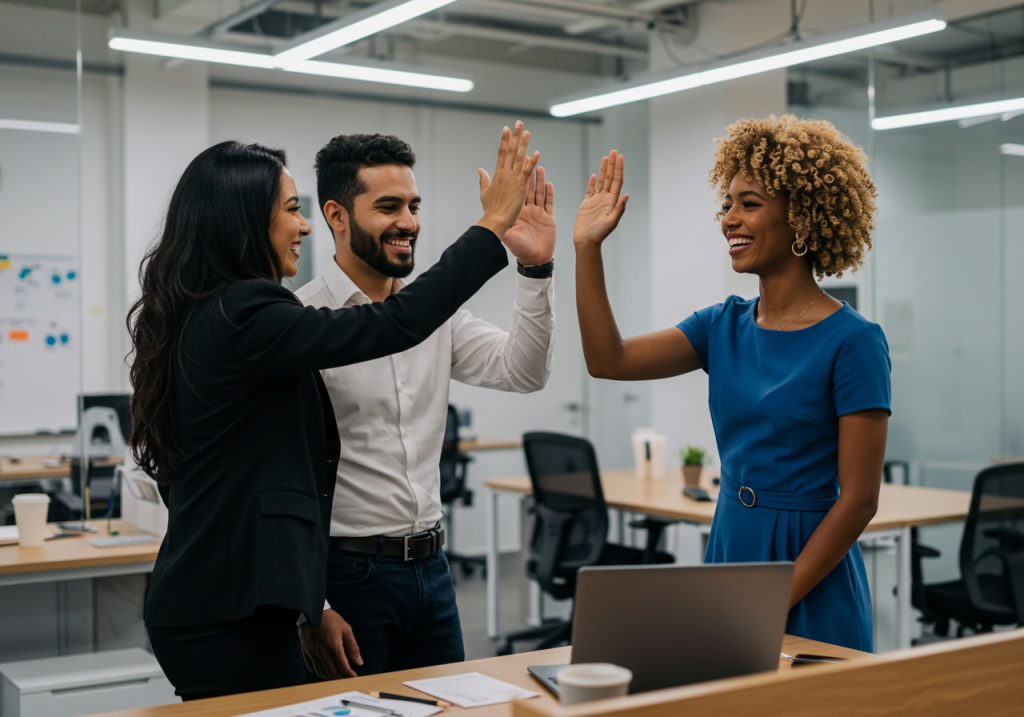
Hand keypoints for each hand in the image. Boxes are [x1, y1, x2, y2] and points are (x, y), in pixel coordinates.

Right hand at [298, 608, 362, 678]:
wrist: (313, 611)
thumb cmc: (331, 620)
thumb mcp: (346, 630)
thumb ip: (353, 647)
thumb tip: (359, 662)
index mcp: (333, 646)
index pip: (343, 667)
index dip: (349, 674)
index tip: (354, 677)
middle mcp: (321, 652)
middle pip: (332, 673)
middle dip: (341, 678)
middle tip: (347, 678)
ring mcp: (312, 653)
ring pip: (320, 672)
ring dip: (329, 677)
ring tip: (337, 676)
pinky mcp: (305, 651)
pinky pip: (311, 667)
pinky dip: (318, 672)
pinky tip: (324, 670)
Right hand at [477, 121, 541, 238]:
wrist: (494, 220)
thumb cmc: (490, 210)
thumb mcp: (484, 193)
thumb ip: (483, 180)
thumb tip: (480, 169)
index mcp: (496, 175)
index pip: (501, 153)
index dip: (505, 140)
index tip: (506, 129)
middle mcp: (504, 174)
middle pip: (511, 151)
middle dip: (515, 136)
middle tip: (519, 123)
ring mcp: (513, 179)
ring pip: (519, 158)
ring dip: (524, 144)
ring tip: (527, 132)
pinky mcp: (520, 186)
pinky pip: (527, 171)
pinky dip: (532, 162)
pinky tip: (536, 152)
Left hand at [500, 166, 555, 265]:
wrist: (533, 260)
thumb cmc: (519, 249)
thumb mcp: (508, 234)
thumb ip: (501, 222)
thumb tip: (489, 213)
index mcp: (517, 213)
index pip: (515, 193)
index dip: (515, 180)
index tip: (513, 169)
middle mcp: (527, 211)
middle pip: (528, 189)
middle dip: (528, 175)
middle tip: (527, 162)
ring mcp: (538, 214)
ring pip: (539, 193)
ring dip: (539, 181)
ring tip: (539, 168)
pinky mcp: (548, 219)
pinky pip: (549, 203)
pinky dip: (549, 193)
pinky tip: (548, 184)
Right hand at [574, 150, 628, 248]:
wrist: (586, 242)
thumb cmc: (598, 235)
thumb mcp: (610, 222)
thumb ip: (619, 209)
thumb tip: (626, 195)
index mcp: (612, 202)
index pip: (617, 181)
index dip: (619, 168)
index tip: (620, 157)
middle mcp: (606, 199)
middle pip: (611, 178)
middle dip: (613, 164)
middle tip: (614, 151)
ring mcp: (596, 201)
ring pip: (602, 181)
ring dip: (604, 169)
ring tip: (606, 157)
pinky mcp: (587, 204)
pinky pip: (590, 190)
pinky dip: (593, 182)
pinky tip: (595, 175)